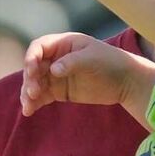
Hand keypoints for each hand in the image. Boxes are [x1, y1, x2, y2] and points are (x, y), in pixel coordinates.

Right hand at [22, 32, 154, 121]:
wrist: (126, 81)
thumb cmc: (110, 62)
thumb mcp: (92, 58)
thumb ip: (72, 62)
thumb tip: (53, 70)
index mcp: (63, 44)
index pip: (39, 47)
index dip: (31, 57)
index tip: (32, 70)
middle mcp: (56, 58)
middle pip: (33, 66)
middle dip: (30, 78)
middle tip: (34, 91)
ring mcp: (57, 76)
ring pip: (35, 83)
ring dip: (28, 93)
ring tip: (28, 105)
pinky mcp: (60, 92)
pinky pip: (42, 96)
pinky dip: (34, 103)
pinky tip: (29, 111)